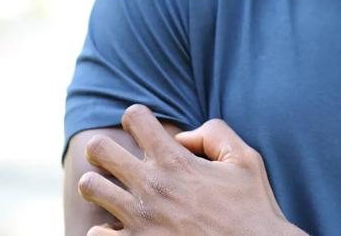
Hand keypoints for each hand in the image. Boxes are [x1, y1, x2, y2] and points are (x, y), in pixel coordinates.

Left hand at [78, 104, 304, 234]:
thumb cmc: (252, 210)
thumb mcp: (245, 160)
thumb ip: (215, 134)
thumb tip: (182, 136)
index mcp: (175, 161)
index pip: (135, 116)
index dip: (136, 118)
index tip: (141, 130)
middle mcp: (151, 186)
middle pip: (99, 148)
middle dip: (102, 149)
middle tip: (113, 160)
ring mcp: (140, 219)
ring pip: (89, 187)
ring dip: (97, 186)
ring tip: (111, 193)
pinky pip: (95, 233)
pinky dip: (103, 230)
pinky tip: (119, 229)